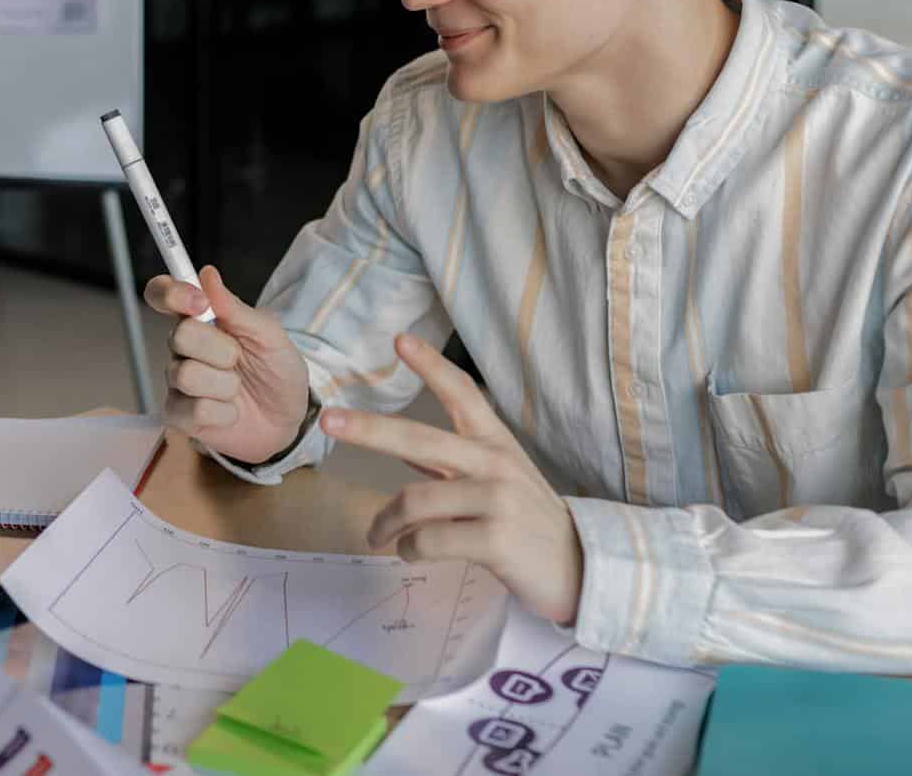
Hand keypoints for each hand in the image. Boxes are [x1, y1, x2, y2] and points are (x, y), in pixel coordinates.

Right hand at [143, 266, 311, 465]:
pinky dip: (224, 412)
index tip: (200, 302)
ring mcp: (178, 382)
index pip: (163, 295)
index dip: (172, 293)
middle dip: (219, 348)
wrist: (288, 418)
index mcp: (200, 320)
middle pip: (179, 335)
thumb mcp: (271, 336)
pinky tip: (231, 412)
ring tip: (237, 389)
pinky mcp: (180, 416)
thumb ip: (237, 308)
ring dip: (225, 384)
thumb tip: (207, 274)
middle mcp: (182, 348)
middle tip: (238, 359)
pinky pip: (193, 410)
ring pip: (186, 374)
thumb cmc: (277, 371)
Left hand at [322, 333, 583, 623]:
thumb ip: (448, 466)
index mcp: (495, 444)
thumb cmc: (528, 526)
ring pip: (415, 500)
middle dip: (369, 429)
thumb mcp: (493, 484)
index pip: (462, 394)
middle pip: (420, 439)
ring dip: (386, 522)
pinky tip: (412, 553)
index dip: (431, 365)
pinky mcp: (495, 539)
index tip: (400, 340)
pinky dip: (410, 549)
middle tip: (328, 422)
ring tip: (380, 537)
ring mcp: (497, 500)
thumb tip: (400, 449)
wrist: (582, 571)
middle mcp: (495, 463)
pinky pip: (429, 540)